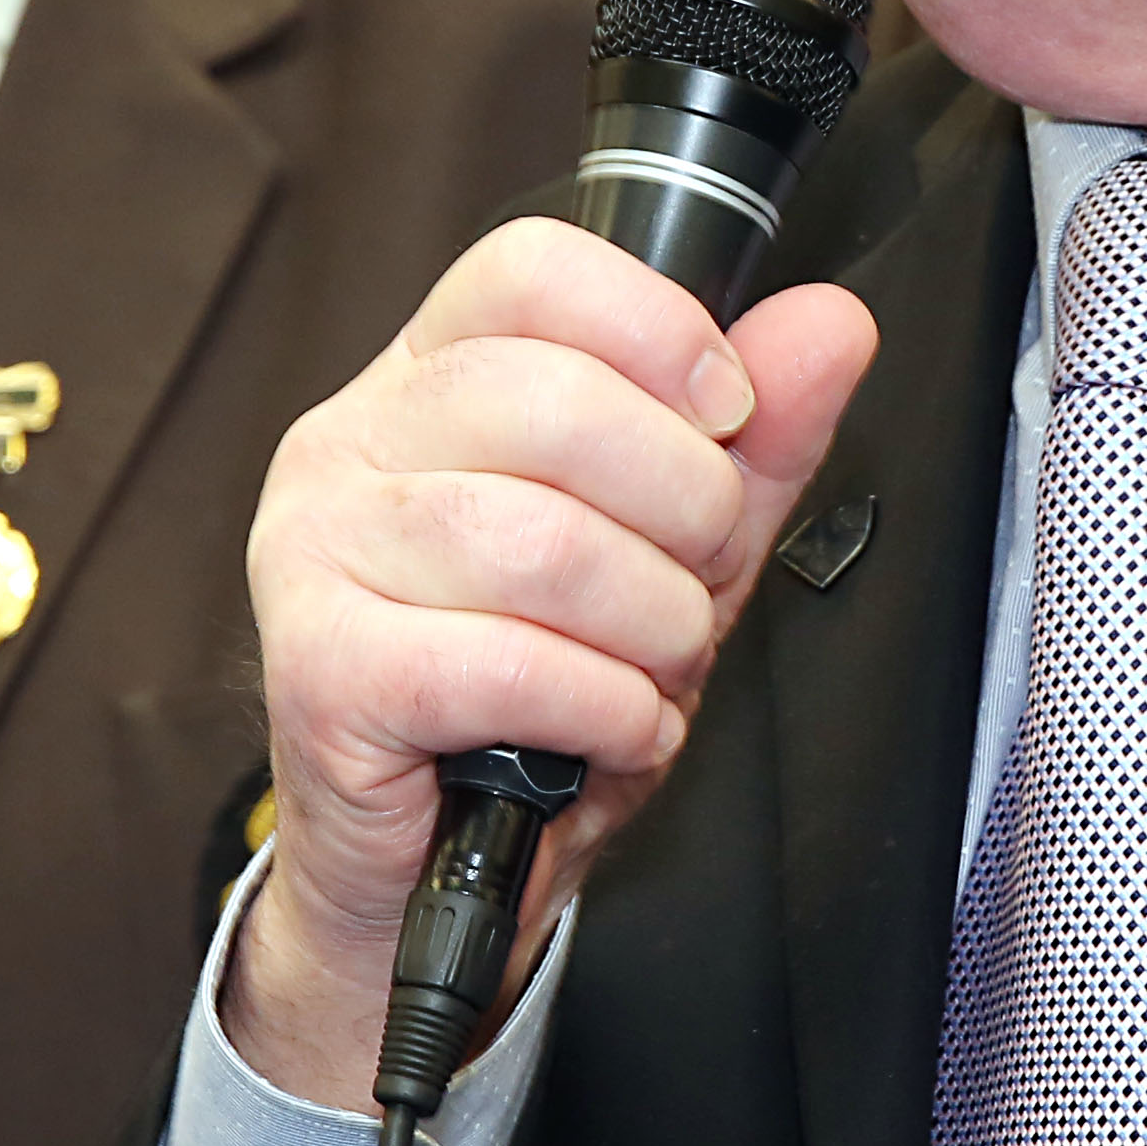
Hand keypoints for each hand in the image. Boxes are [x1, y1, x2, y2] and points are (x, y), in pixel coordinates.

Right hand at [225, 218, 879, 1111]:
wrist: (438, 876)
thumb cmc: (538, 698)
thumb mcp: (673, 551)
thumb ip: (755, 439)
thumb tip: (831, 328)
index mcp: (423, 380)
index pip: (530, 269)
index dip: (657, 330)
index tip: (726, 415)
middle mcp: (348, 445)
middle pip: (552, 400)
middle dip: (685, 509)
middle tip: (698, 588)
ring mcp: (315, 552)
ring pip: (538, 542)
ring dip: (649, 627)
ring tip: (653, 671)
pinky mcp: (321, 669)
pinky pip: (506, 664)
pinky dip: (604, 707)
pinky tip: (613, 728)